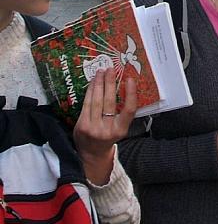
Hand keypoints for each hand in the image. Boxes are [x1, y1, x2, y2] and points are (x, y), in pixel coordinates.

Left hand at [73, 68, 136, 184]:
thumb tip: (123, 88)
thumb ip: (121, 114)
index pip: (128, 110)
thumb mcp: (120, 129)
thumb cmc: (108, 137)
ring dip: (99, 84)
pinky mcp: (82, 125)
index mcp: (121, 130)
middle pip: (110, 102)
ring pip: (96, 101)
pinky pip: (86, 104)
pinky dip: (90, 92)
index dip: (130, 94)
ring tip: (101, 72)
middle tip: (111, 70)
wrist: (91, 153)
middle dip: (110, 83)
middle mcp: (108, 129)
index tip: (130, 80)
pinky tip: (93, 83)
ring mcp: (93, 127)